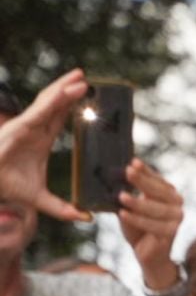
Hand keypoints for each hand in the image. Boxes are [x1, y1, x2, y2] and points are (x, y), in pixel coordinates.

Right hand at [0, 69, 89, 221]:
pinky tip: (65, 91)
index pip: (60, 117)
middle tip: (87, 78)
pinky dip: (53, 100)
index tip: (87, 93)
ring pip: (47, 103)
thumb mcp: (40, 199)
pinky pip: (39, 111)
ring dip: (64, 89)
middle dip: (69, 90)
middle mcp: (34, 129)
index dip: (72, 104)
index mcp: (41, 139)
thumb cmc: (7, 185)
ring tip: (80, 77)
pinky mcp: (19, 128)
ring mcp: (26, 126)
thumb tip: (86, 218)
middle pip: (55, 105)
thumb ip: (62, 208)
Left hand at [117, 160, 185, 286]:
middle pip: (160, 191)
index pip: (158, 179)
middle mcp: (177, 205)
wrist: (148, 254)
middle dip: (142, 181)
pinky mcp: (171, 234)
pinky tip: (123, 214)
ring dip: (137, 202)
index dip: (146, 171)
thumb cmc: (138, 227)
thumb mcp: (131, 206)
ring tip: (121, 196)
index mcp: (169, 194)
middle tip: (127, 172)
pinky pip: (153, 225)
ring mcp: (176, 220)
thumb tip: (113, 178)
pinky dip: (136, 219)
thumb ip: (128, 193)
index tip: (133, 162)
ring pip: (156, 209)